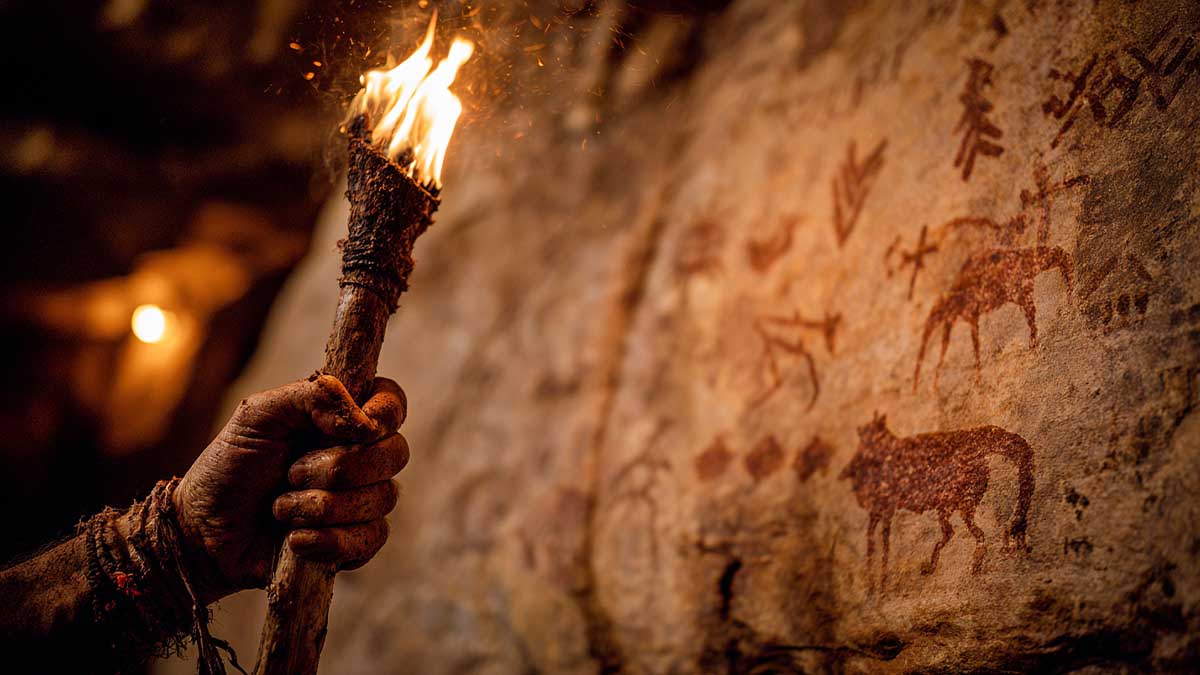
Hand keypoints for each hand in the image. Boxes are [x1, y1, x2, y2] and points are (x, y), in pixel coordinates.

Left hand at [171, 375, 408, 601]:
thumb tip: (363, 421)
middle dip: (339, 468)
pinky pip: (369, 540)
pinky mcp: (354, 543)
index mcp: (341, 419)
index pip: (391, 404)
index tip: (360, 426)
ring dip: (320, 506)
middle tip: (290, 473)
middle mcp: (359, 456)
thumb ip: (309, 396)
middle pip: (395, 454)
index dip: (385, 414)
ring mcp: (360, 501)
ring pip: (381, 499)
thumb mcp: (257, 415)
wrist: (203, 531)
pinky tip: (294, 541)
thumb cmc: (229, 468)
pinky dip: (326, 541)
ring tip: (280, 509)